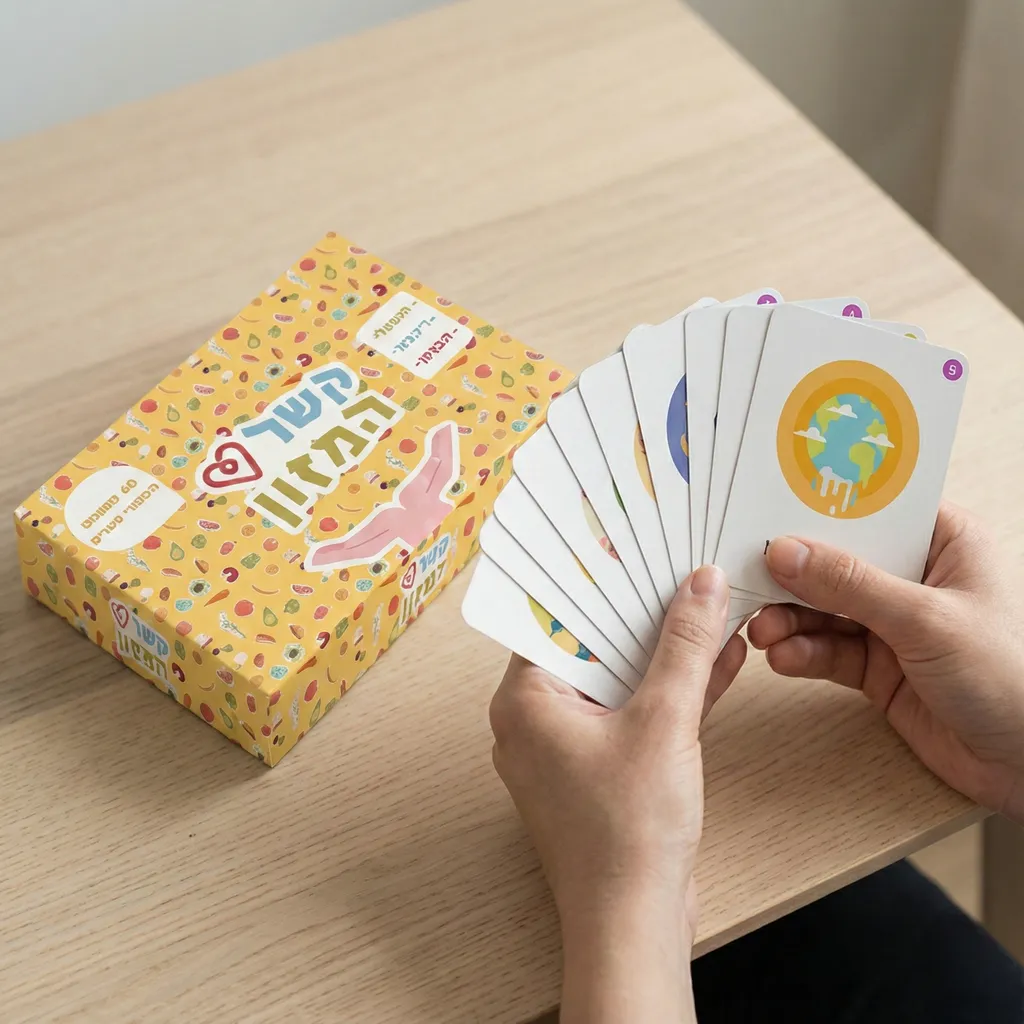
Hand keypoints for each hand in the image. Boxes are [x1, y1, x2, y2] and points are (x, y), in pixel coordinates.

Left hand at [489, 564, 745, 1022]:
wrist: (635, 925)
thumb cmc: (627, 834)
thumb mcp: (664, 723)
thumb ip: (683, 648)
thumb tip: (700, 584)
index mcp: (526, 700)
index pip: (554, 617)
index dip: (595, 579)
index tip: (628, 543)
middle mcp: (537, 719)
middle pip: (592, 643)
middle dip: (642, 609)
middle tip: (676, 561)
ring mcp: (570, 746)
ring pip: (620, 679)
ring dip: (666, 650)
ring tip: (709, 600)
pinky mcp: (602, 770)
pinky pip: (635, 713)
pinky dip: (671, 691)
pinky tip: (720, 657)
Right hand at [749, 503, 1023, 822]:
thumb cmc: (1012, 677)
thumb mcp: (926, 620)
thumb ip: (850, 585)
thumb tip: (784, 551)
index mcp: (944, 542)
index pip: (870, 512)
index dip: (819, 511)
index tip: (766, 514)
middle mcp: (916, 578)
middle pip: (837, 562)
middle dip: (792, 576)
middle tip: (749, 583)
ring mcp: (895, 625)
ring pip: (824, 610)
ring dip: (790, 620)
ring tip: (763, 632)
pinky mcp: (880, 669)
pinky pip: (829, 651)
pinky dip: (803, 654)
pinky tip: (784, 660)